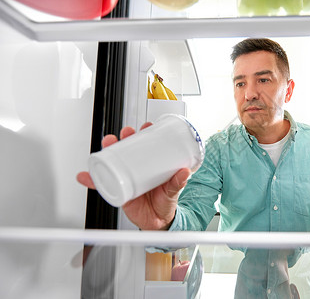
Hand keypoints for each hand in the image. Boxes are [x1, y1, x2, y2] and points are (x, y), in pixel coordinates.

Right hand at [76, 123, 190, 229]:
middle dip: (124, 137)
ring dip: (107, 151)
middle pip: (127, 149)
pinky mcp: (117, 190)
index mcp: (150, 166)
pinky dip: (91, 179)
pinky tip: (85, 176)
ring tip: (108, 144)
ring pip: (113, 161)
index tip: (146, 126)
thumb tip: (184, 172)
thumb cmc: (165, 203)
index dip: (144, 134)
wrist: (157, 222)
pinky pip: (102, 184)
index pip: (146, 146)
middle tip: (126, 133)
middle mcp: (136, 169)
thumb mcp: (172, 191)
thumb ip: (178, 183)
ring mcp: (125, 178)